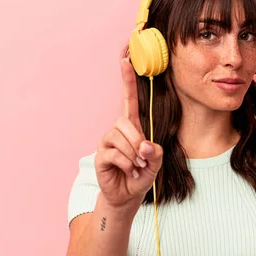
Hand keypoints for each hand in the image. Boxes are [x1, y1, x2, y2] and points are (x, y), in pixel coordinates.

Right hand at [94, 56, 162, 212]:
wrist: (127, 195)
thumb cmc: (141, 175)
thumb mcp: (155, 164)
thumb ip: (155, 153)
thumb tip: (143, 146)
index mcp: (132, 126)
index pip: (128, 99)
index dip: (127, 79)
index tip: (126, 59)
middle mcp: (117, 130)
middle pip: (125, 122)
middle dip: (137, 141)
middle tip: (142, 160)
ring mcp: (107, 142)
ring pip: (119, 139)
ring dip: (132, 156)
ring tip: (135, 167)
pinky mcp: (100, 155)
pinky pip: (114, 154)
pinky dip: (126, 164)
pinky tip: (128, 171)